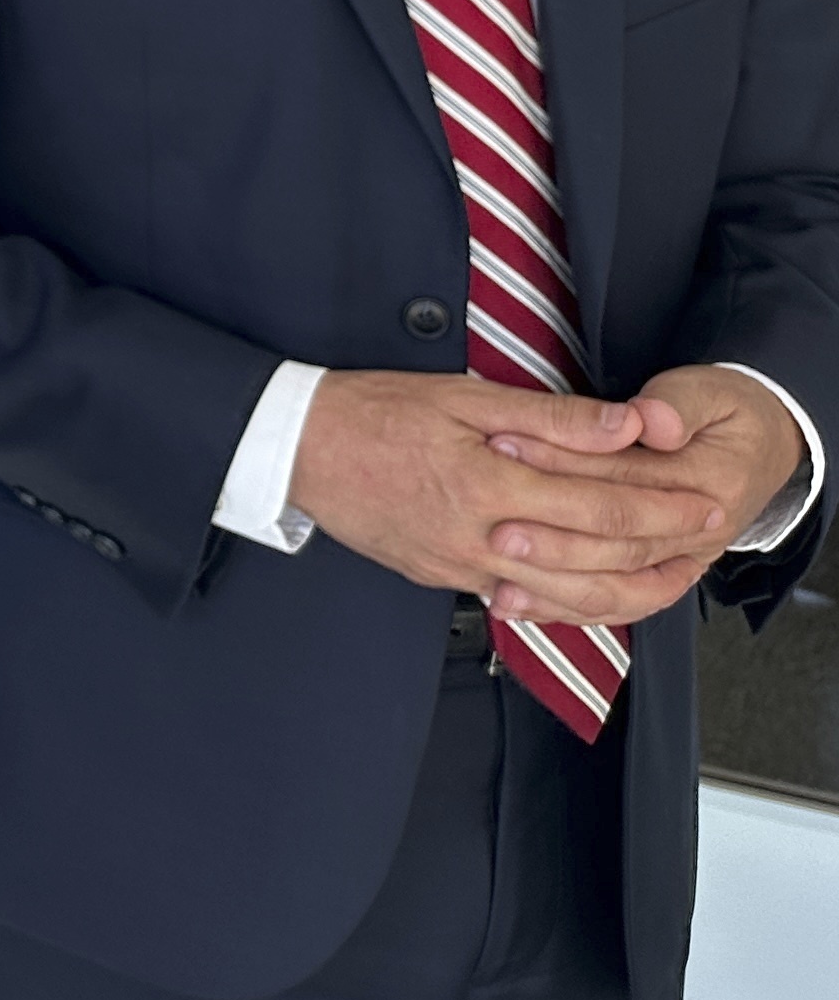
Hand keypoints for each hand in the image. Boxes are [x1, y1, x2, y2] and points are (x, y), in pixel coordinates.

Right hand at [291, 371, 731, 624]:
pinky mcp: (444, 580)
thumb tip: (624, 425)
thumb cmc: (371, 412)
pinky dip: (572, 604)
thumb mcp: (462, 396)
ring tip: (671, 569)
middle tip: (706, 534)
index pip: (599, 504)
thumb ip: (550, 417)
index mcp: (486, 485)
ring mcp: (460, 569)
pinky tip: (600, 592)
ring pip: (566, 596)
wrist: (293, 450)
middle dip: (662, 547)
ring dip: (630, 587)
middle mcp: (479, 539)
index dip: (661, 505)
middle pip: (595, 557)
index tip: (704, 500)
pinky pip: (525, 603)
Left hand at [465, 364, 814, 628]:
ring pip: (614, 585)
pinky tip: (517, 601)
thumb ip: (677, 403)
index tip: (505, 445)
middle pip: (616, 540)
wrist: (764, 444)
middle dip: (551, 535)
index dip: (562, 461)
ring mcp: (680, 561)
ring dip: (552, 581)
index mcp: (710, 484)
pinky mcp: (660, 575)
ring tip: (498, 568)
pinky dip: (564, 606)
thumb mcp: (708, 392)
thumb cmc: (726, 413)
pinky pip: (613, 603)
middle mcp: (699, 535)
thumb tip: (649, 420)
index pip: (625, 476)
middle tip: (494, 527)